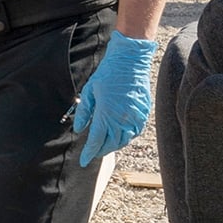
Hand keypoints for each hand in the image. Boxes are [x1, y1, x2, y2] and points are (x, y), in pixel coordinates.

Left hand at [73, 31, 157, 165]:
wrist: (130, 61)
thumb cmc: (107, 74)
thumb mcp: (89, 92)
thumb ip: (84, 113)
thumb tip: (78, 129)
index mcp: (106, 114)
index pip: (96, 140)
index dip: (89, 152)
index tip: (83, 161)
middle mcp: (121, 119)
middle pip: (110, 144)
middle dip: (100, 151)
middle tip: (92, 154)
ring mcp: (135, 117)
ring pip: (123, 141)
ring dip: (113, 146)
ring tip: (104, 147)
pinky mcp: (144, 114)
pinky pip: (134, 133)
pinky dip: (125, 138)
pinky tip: (119, 137)